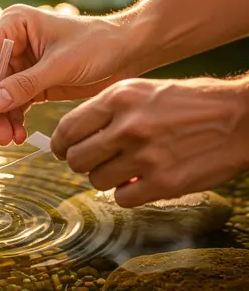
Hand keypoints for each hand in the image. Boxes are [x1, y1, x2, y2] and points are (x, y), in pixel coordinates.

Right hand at [0, 4, 130, 144]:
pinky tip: (19, 134)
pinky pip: (16, 103)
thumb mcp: (60, 65)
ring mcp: (23, 64)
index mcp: (15, 24)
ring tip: (10, 139)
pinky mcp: (33, 83)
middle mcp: (14, 42)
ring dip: (3, 118)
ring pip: (0, 95)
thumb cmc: (97, 44)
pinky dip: (15, 119)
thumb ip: (26, 84)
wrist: (127, 52)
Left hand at [51, 77, 248, 206]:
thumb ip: (107, 111)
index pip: (67, 129)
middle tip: (95, 161)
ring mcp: (145, 155)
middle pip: (75, 159)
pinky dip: (127, 194)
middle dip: (81, 163)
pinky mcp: (164, 182)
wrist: (240, 117)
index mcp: (119, 97)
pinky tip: (140, 182)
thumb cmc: (190, 102)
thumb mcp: (143, 91)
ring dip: (105, 178)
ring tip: (124, 169)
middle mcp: (128, 125)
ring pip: (95, 180)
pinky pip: (121, 199)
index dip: (59, 144)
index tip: (63, 150)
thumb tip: (74, 137)